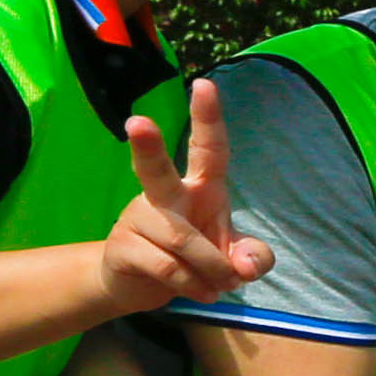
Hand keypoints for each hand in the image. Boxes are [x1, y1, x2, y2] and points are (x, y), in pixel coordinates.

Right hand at [99, 81, 273, 311]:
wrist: (139, 285)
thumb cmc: (194, 258)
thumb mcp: (233, 257)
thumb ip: (252, 257)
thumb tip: (244, 266)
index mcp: (198, 187)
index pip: (208, 148)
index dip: (208, 118)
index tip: (205, 84)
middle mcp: (164, 195)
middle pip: (155, 169)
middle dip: (148, 146)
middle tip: (137, 122)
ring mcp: (138, 219)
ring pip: (183, 241)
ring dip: (210, 270)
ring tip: (215, 285)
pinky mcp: (123, 248)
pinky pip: (168, 268)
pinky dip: (192, 285)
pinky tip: (197, 290)